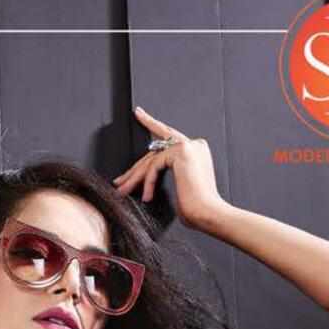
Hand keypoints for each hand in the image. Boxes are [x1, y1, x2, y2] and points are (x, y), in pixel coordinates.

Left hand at [112, 105, 229, 231]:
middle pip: (156, 150)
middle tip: (119, 180)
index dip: (150, 126)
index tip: (139, 114)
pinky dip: (148, 181)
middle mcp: (194, 144)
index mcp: (196, 151)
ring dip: (134, 177)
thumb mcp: (181, 189)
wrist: (210, 214)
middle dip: (135, 168)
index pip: (167, 141)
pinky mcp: (182, 151)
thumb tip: (148, 178)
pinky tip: (147, 196)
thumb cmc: (198, 209)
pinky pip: (155, 164)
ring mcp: (189, 146)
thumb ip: (170, 175)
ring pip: (152, 158)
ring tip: (123, 191)